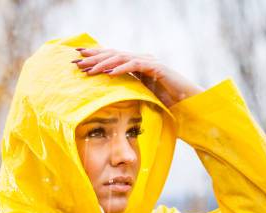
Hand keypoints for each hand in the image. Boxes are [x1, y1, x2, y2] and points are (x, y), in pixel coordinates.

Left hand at [73, 48, 203, 106]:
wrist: (189, 104)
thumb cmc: (166, 104)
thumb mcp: (141, 97)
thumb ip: (128, 92)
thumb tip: (108, 98)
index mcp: (136, 65)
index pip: (112, 58)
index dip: (95, 56)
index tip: (78, 58)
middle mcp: (141, 60)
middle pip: (113, 55)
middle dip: (94, 57)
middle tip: (77, 61)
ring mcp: (149, 62)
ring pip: (122, 58)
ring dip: (103, 63)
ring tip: (89, 69)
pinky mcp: (157, 68)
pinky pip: (135, 66)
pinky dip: (121, 68)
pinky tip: (109, 73)